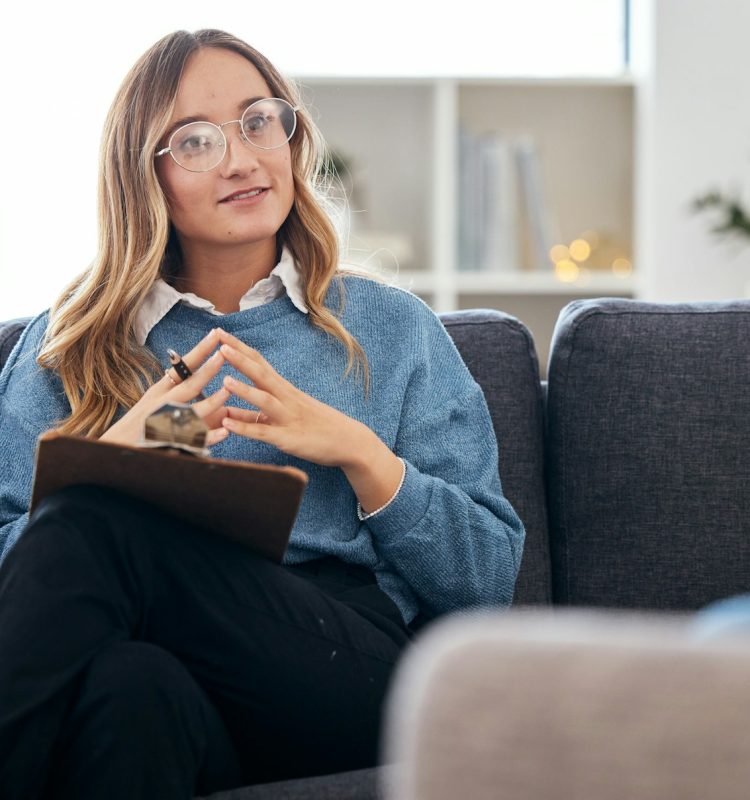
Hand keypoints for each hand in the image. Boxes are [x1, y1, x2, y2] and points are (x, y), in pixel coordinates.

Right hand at [100, 329, 229, 446]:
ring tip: (228, 391)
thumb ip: (172, 387)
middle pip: (187, 384)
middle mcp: (162, 403)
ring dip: (211, 401)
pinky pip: (193, 440)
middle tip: (223, 354)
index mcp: (160, 390)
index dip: (200, 350)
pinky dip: (209, 437)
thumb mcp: (153, 400)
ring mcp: (165, 423)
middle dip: (207, 369)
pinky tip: (225, 433)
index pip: (183, 367)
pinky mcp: (170, 443)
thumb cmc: (138, 424)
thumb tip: (190, 370)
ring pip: (192, 411)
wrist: (115, 448)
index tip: (216, 334)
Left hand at [215, 330, 404, 513]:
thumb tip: (226, 412)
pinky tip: (228, 425)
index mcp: (285, 390)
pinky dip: (245, 428)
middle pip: (261, 373)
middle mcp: (286, 399)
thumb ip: (253, 415)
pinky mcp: (288, 439)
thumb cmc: (317, 427)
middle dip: (239, 357)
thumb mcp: (285, 415)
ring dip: (244, 390)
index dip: (239, 348)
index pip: (260, 363)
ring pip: (264, 400)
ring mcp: (288, 418)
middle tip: (218, 340)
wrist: (349, 441)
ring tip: (223, 379)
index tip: (220, 333)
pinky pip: (264, 432)